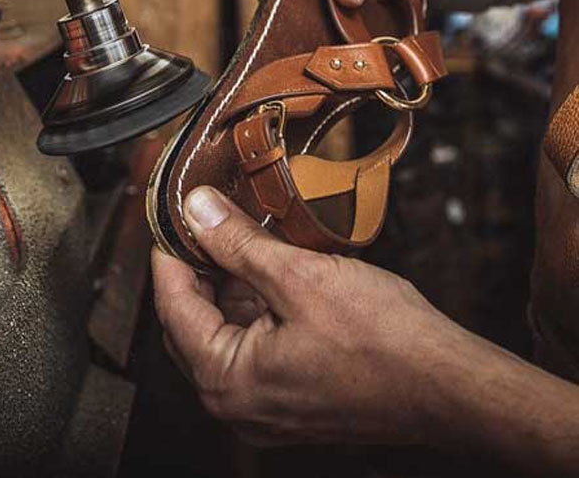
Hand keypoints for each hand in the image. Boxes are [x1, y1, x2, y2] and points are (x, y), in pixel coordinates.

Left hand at [152, 186, 468, 447]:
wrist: (448, 386)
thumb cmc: (383, 342)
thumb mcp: (297, 275)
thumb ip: (237, 242)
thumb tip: (197, 210)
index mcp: (226, 382)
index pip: (172, 305)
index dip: (170, 251)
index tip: (173, 213)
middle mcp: (236, 405)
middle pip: (192, 321)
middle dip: (199, 266)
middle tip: (207, 217)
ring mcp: (264, 407)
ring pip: (224, 331)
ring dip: (229, 283)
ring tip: (243, 233)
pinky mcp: (290, 398)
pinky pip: (253, 345)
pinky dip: (255, 305)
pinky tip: (271, 267)